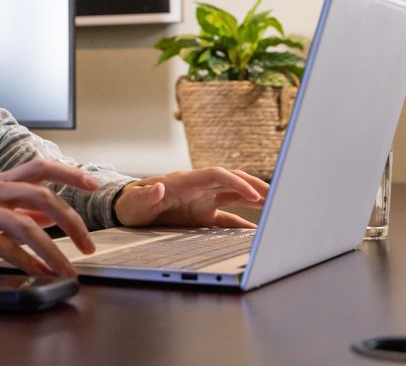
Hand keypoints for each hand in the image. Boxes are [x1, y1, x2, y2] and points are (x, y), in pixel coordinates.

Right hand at [0, 158, 98, 276]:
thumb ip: (16, 211)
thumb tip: (49, 219)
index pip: (39, 167)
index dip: (69, 173)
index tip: (92, 184)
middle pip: (42, 196)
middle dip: (72, 221)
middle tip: (88, 244)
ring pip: (27, 226)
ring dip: (53, 251)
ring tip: (67, 270)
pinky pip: (5, 247)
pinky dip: (27, 262)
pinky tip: (39, 272)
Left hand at [114, 168, 268, 228]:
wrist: (129, 209)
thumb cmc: (131, 204)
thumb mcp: (135, 203)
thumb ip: (146, 196)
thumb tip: (159, 186)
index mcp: (184, 182)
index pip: (216, 175)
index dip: (236, 182)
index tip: (253, 195)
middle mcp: (198, 188)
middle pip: (231, 180)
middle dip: (253, 185)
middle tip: (276, 196)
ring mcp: (202, 200)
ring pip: (234, 194)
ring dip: (254, 198)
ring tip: (277, 205)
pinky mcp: (202, 214)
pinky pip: (227, 217)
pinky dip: (242, 223)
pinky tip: (256, 231)